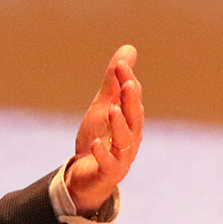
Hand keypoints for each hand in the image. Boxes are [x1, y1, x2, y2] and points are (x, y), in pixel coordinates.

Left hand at [65, 45, 142, 215]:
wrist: (88, 174)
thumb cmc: (101, 136)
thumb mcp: (104, 104)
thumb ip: (115, 80)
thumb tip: (129, 49)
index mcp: (131, 119)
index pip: (132, 98)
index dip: (127, 80)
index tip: (120, 64)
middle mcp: (131, 137)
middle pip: (134, 117)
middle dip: (131, 100)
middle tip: (128, 83)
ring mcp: (121, 156)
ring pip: (125, 140)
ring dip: (119, 125)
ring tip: (111, 110)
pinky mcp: (108, 172)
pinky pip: (109, 164)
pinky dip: (103, 154)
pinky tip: (96, 143)